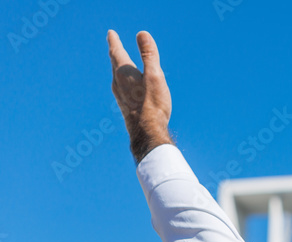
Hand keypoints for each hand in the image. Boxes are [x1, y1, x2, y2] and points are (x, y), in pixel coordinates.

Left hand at [107, 30, 172, 163]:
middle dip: (115, 52)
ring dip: (118, 67)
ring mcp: (120, 95)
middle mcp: (118, 82)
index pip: (117, 51)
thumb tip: (142, 33)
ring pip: (116, 76)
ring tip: (120, 63)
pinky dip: (123, 80)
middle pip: (115, 62)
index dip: (114, 41)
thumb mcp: (154, 76)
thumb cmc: (152, 104)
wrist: (147, 132)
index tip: (110, 33)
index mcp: (124, 72)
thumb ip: (149, 55)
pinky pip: (121, 87)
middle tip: (113, 43)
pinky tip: (128, 88)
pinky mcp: (125, 106)